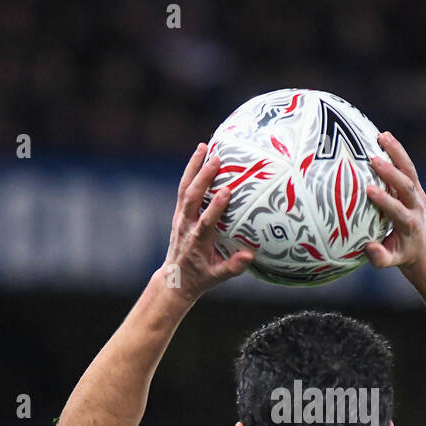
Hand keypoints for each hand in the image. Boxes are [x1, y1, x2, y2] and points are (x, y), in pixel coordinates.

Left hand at [161, 143, 254, 298]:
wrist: (175, 278)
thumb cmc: (201, 277)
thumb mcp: (217, 276)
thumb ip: (233, 266)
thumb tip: (249, 255)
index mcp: (197, 240)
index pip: (206, 220)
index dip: (215, 206)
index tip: (227, 190)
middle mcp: (186, 225)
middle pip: (192, 198)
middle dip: (202, 178)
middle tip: (216, 159)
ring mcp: (180, 217)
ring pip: (184, 188)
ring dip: (193, 167)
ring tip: (203, 147)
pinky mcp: (179, 212)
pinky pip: (183, 189)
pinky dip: (190, 172)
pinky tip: (199, 156)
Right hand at [364, 131, 425, 270]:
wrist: (420, 245)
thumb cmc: (399, 253)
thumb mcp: (391, 260)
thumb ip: (379, 257)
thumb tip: (368, 248)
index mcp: (409, 224)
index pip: (398, 211)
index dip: (385, 201)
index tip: (369, 191)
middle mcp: (415, 206)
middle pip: (406, 186)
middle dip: (391, 173)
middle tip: (373, 160)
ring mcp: (417, 193)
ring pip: (409, 170)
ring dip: (397, 153)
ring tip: (381, 136)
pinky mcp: (415, 185)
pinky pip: (407, 165)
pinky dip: (397, 150)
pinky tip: (382, 136)